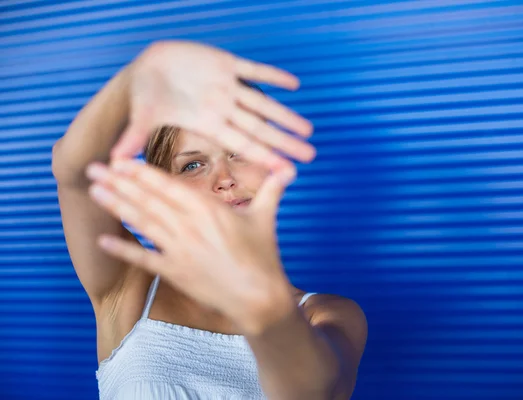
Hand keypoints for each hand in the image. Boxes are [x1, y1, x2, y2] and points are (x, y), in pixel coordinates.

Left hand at [85, 159, 295, 332]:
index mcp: (208, 209)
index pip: (167, 185)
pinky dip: (123, 250)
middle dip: (118, 182)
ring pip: (141, 223)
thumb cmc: (263, 255)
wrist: (259, 298)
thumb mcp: (266, 217)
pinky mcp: (175, 273)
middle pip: (147, 200)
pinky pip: (144, 259)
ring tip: (95, 191)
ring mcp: (179, 250)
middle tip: (92, 168)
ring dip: (116, 206)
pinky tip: (103, 240)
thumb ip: (272, 188)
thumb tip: (290, 168)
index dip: (140, 171)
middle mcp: (188, 227)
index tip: (120, 159)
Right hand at [112, 40, 314, 174]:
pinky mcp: (225, 63)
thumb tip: (115, 161)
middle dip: (285, 141)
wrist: (148, 70)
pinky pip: (253, 69)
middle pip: (260, 128)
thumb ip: (134, 137)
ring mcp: (227, 87)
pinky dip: (272, 75)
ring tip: (308, 129)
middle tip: (310, 155)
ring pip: (263, 103)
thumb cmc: (146, 98)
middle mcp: (223, 109)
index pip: (241, 144)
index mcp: (208, 124)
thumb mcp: (142, 117)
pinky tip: (294, 84)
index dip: (264, 156)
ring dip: (285, 115)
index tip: (286, 170)